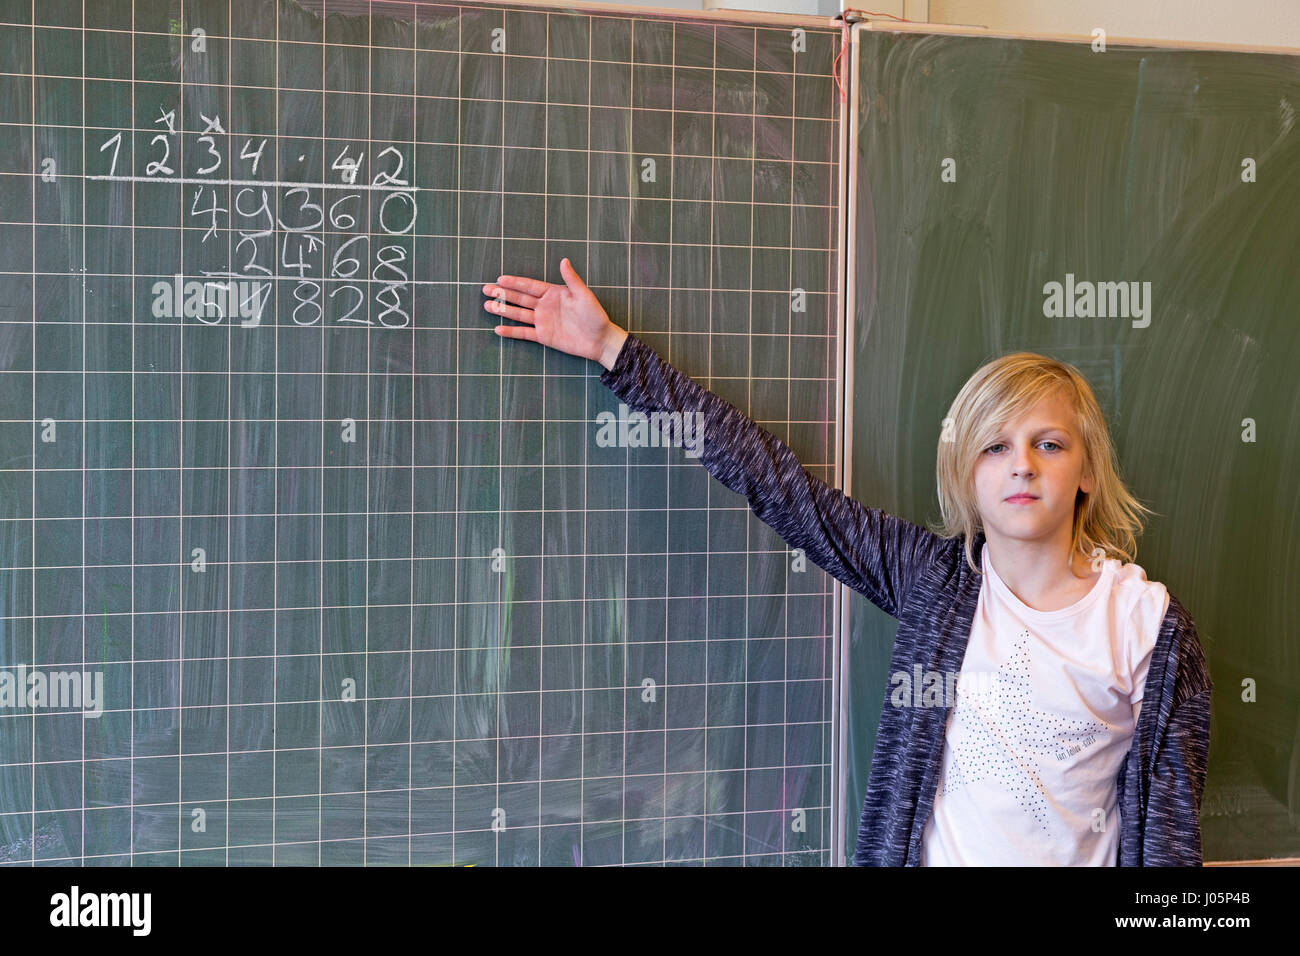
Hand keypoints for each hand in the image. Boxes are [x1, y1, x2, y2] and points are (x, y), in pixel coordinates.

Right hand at [482, 258, 627, 369]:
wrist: (599, 340)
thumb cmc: (595, 316)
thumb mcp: (584, 295)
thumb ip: (572, 279)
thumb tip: (564, 260)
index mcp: (553, 293)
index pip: (530, 286)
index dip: (515, 283)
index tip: (500, 279)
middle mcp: (545, 306)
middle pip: (520, 298)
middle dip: (503, 294)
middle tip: (486, 289)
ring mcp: (542, 321)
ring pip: (518, 314)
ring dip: (503, 310)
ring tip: (487, 306)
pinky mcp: (543, 336)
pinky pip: (524, 333)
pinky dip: (511, 331)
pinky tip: (498, 328)